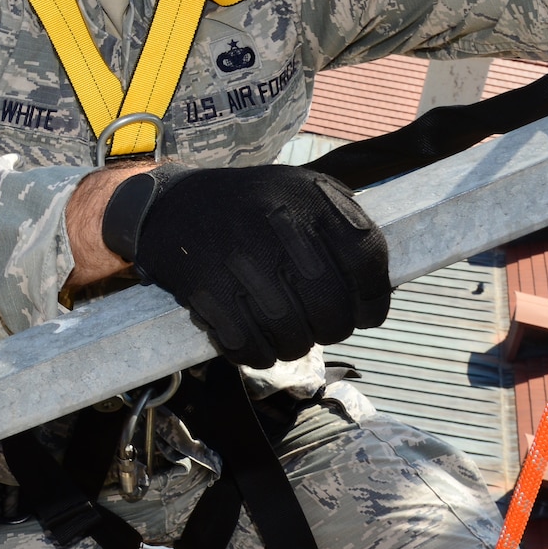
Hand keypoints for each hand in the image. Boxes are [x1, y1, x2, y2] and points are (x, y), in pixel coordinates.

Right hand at [101, 163, 389, 367]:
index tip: (366, 314)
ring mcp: (237, 257)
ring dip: (293, 346)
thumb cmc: (250, 206)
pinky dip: (257, 355)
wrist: (170, 203)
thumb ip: (343, 228)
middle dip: (332, 329)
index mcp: (307, 197)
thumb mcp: (300, 193)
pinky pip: (247, 345)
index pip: (365, 260)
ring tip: (287, 335)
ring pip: (291, 335)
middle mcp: (275, 223)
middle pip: (330, 306)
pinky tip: (256, 343)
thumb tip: (377, 291)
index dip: (373, 299)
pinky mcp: (204, 288)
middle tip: (321, 328)